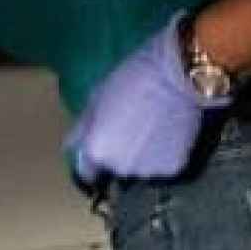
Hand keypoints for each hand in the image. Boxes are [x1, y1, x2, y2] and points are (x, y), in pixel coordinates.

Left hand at [62, 11, 231, 185]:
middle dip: (120, 156)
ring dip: (144, 158)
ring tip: (154, 131)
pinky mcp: (174, 168)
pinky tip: (170, 134)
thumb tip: (74, 148)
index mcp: (96, 151)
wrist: (176, 75)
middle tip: (133, 131)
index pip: (88, 174)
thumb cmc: (131, 79)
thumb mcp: (96, 98)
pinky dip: (165, 156)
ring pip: (142, 170)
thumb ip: (82, 129)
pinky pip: (164, 166)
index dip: (94, 162)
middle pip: (116, 171)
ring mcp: (149, 171)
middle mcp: (120, 168)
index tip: (104, 148)